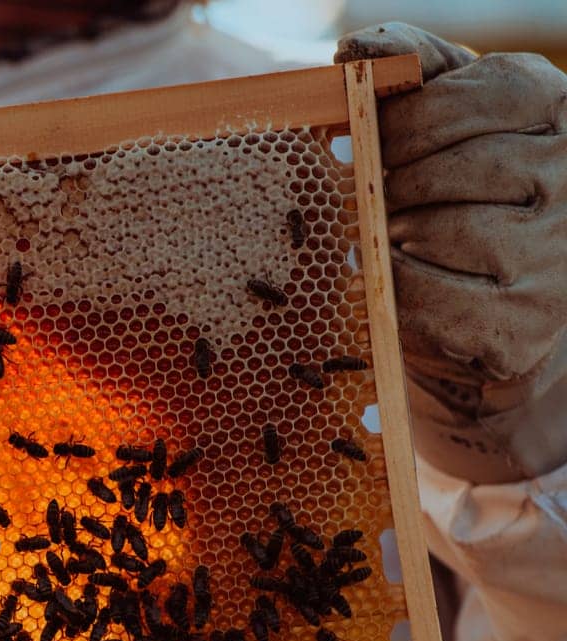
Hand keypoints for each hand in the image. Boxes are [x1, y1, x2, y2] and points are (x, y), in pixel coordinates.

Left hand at [336, 23, 566, 483]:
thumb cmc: (462, 203)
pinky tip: (392, 285)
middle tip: (371, 199)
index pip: (471, 98)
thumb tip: (356, 48)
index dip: (403, 122)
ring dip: (392, 240)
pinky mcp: (521, 328)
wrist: (493, 318)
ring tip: (388, 240)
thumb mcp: (449, 127)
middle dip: (391, 186)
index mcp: (556, 115)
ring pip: (439, 233)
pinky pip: (429, 301)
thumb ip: (414, 76)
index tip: (372, 141)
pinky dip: (394, 293)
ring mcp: (553, 259)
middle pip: (449, 169)